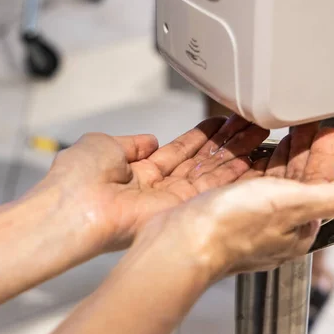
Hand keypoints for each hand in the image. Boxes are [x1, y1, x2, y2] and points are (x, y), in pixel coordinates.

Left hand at [31, 115, 268, 251]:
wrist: (75, 208)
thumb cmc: (79, 176)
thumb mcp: (103, 145)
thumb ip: (130, 143)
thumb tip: (149, 142)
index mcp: (135, 170)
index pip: (176, 152)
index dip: (200, 137)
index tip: (221, 123)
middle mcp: (156, 188)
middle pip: (199, 162)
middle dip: (225, 143)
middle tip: (250, 125)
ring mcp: (169, 201)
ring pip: (210, 175)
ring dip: (235, 154)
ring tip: (258, 134)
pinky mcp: (180, 211)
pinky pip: (211, 191)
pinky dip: (233, 175)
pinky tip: (251, 159)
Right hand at [139, 123, 333, 279]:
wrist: (176, 243)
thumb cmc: (229, 229)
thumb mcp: (290, 206)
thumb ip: (330, 198)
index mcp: (293, 226)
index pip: (317, 184)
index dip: (322, 155)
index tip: (325, 129)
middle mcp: (268, 222)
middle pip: (290, 178)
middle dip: (298, 148)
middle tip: (303, 121)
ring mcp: (239, 214)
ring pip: (262, 175)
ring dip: (270, 148)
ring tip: (274, 124)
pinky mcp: (215, 206)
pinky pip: (235, 176)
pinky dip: (241, 155)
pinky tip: (240, 143)